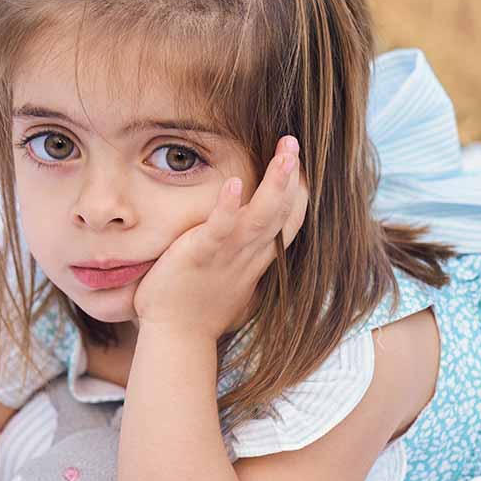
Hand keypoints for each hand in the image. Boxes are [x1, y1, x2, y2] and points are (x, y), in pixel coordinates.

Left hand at [132, 135, 307, 340]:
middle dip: (292, 176)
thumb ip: (239, 258)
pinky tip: (233, 183)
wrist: (177, 339)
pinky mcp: (201, 256)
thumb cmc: (197, 309)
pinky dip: (229, 207)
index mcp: (255, 257)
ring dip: (276, 183)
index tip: (302, 166)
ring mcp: (227, 255)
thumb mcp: (229, 280)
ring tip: (286, 152)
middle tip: (294, 141)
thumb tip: (245, 247)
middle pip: (282, 211)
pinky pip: (219, 229)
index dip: (297, 194)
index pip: (286, 222)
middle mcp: (249, 254)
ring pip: (261, 216)